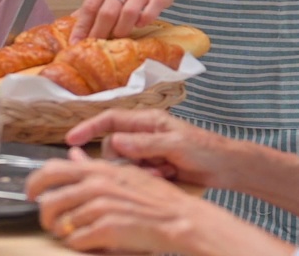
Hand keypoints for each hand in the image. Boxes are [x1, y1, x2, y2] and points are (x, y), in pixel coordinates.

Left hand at [27, 147, 204, 254]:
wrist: (181, 220)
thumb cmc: (157, 200)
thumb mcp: (125, 174)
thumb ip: (94, 166)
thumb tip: (72, 156)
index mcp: (99, 169)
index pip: (52, 169)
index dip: (35, 183)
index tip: (31, 194)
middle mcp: (96, 184)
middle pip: (49, 199)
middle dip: (43, 215)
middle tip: (48, 223)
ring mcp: (100, 206)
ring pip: (60, 223)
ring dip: (62, 233)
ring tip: (72, 235)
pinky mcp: (106, 229)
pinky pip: (76, 240)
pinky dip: (78, 245)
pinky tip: (89, 244)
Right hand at [65, 108, 238, 190]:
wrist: (228, 168)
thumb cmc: (206, 150)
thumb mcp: (175, 145)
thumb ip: (144, 144)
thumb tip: (115, 142)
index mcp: (147, 120)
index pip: (110, 120)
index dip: (88, 128)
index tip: (71, 140)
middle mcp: (144, 134)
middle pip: (114, 147)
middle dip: (125, 161)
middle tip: (150, 168)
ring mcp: (149, 151)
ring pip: (125, 163)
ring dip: (140, 171)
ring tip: (164, 172)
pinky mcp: (155, 167)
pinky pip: (138, 174)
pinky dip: (150, 178)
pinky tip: (169, 176)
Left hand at [70, 0, 197, 41]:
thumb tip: (74, 20)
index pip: (90, 3)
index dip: (83, 26)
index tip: (75, 42)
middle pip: (107, 11)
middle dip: (100, 32)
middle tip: (96, 46)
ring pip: (127, 14)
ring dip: (121, 30)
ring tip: (117, 37)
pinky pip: (148, 13)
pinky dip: (141, 22)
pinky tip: (138, 25)